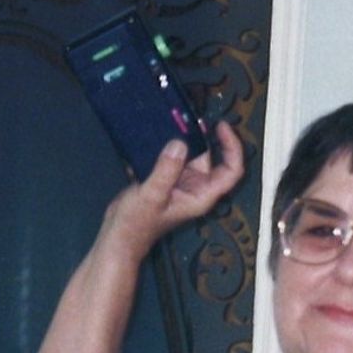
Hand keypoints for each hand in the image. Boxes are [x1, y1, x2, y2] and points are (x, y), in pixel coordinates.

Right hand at [96, 120, 244, 264]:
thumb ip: (166, 170)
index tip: (220, 126)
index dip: (232, 147)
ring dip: (185, 138)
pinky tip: (157, 131)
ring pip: (192, 155)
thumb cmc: (137, 223)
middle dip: (203, 137)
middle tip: (186, 116)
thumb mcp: (152, 194)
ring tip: (171, 118)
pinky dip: (171, 145)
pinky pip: (176, 158)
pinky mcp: (168, 179)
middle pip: (212, 158)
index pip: (231, 171)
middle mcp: (197, 188)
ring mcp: (183, 183)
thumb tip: (180, 143)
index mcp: (202, 196)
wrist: (120, 236)